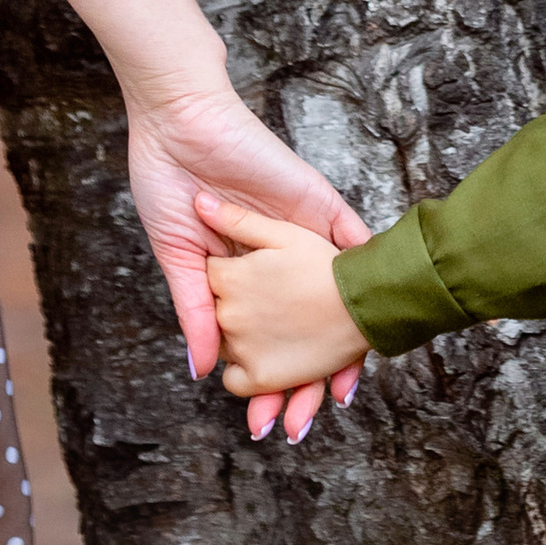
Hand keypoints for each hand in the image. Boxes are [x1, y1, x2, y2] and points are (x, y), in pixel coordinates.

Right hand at [125, 84, 366, 437]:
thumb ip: (196, 311)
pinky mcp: (317, 203)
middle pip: (303, 327)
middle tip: (303, 423)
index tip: (271, 423)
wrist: (178, 121)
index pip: (265, 335)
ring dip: (343, 341)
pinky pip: (353, 239)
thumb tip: (202, 369)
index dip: (269, 379)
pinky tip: (377, 314)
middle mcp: (279, 257)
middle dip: (304, 377)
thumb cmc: (168, 183)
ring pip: (332, 297)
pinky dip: (367, 275)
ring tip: (345, 387)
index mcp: (243, 271)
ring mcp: (302, 231)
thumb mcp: (179, 257)